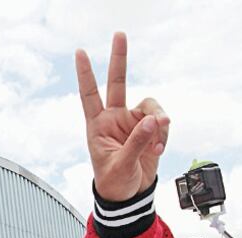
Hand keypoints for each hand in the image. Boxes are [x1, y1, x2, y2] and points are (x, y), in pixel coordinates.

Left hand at [76, 32, 169, 200]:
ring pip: (151, 107)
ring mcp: (132, 121)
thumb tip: (154, 120)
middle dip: (119, 59)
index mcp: (97, 126)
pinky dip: (164, 135)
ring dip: (159, 123)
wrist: (128, 195)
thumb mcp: (121, 165)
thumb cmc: (114, 182)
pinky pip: (162, 122)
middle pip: (118, 82)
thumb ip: (137, 143)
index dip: (86, 74)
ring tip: (157, 145)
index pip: (89, 95)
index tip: (80, 52)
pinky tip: (158, 149)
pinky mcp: (149, 128)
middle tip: (119, 35)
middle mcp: (114, 118)